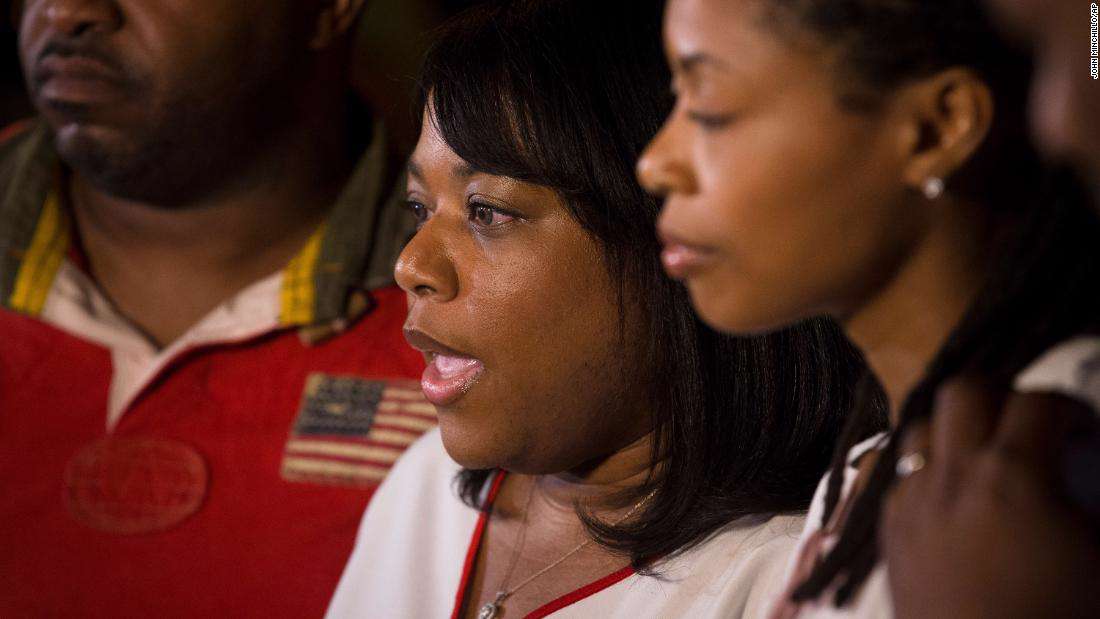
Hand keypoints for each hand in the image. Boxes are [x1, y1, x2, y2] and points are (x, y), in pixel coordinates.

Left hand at [881, 378, 1099, 618]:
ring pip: (920, 430)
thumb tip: (1076, 479)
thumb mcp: (1098, 557)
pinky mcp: (891, 537)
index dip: (1070, 409)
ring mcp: (913, 506)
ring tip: (988, 459)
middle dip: (1002, 397)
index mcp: (1011, 477)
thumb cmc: (1058, 616)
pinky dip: (928, 474)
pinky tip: (956, 503)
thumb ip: (1086, 499)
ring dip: (955, 431)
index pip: (1039, 404)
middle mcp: (951, 480)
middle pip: (964, 394)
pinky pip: (901, 480)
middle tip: (1030, 428)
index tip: (1084, 432)